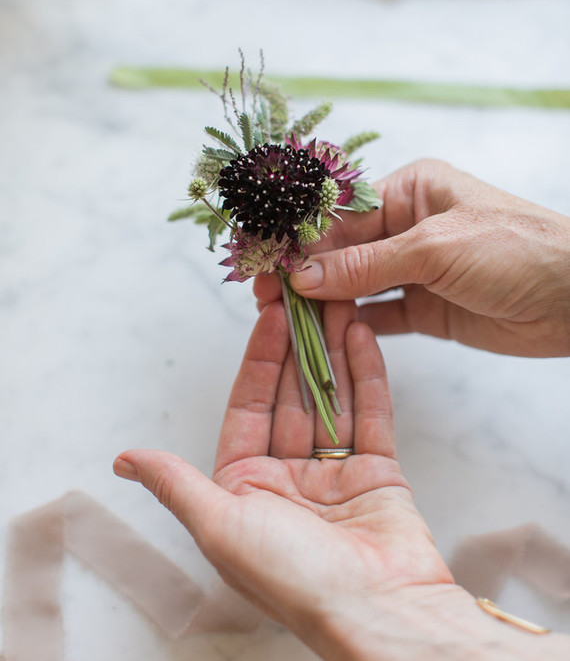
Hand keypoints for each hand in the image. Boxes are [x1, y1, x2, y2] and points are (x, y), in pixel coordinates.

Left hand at [114, 300, 453, 659]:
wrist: (380, 612)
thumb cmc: (294, 578)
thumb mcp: (221, 527)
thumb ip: (176, 484)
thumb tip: (123, 460)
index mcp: (246, 488)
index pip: (248, 407)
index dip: (259, 359)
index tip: (270, 316)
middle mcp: (288, 477)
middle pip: (292, 395)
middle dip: (300, 345)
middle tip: (306, 296)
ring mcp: (334, 472)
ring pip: (332, 397)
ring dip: (334, 349)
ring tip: (338, 300)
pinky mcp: (378, 473)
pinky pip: (371, 414)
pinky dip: (367, 374)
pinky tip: (361, 335)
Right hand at [255, 159, 569, 356]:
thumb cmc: (516, 249)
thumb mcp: (436, 248)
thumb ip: (367, 264)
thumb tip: (303, 277)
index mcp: (409, 191)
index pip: (340, 215)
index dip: (301, 239)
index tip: (264, 261)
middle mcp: (407, 227)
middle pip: (342, 250)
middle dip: (305, 272)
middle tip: (262, 295)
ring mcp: (416, 270)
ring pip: (356, 285)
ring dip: (323, 300)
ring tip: (280, 316)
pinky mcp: (427, 309)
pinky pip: (380, 317)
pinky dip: (353, 325)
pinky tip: (324, 334)